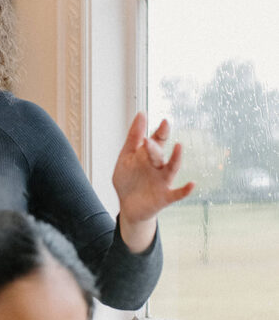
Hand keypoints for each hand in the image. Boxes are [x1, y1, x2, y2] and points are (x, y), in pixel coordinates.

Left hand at [112, 113, 193, 251]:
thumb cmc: (129, 180)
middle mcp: (159, 166)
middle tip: (150, 140)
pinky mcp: (165, 197)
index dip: (160, 131)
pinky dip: (185, 190)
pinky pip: (177, 194)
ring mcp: (163, 181)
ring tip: (179, 147)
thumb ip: (133, 138)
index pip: (157, 140)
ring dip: (175, 158)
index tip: (163, 121)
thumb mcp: (126, 157)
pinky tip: (192, 184)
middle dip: (155, 147)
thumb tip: (141, 113)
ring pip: (171, 169)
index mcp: (149, 156)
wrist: (128, 206)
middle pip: (159, 154)